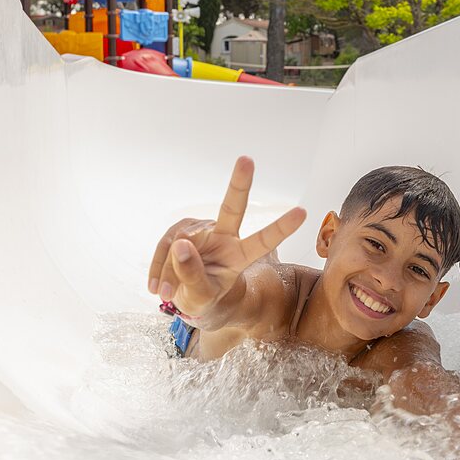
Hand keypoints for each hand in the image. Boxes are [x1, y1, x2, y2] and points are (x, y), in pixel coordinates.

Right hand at [147, 156, 305, 319]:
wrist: (187, 298)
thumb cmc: (203, 298)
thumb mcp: (200, 298)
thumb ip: (193, 276)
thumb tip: (181, 245)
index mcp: (239, 256)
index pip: (262, 241)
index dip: (281, 228)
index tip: (302, 212)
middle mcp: (224, 236)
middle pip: (232, 207)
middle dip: (239, 182)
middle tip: (246, 160)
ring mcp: (201, 231)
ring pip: (179, 246)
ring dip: (169, 273)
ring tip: (168, 295)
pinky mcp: (179, 230)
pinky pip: (164, 247)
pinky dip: (158, 269)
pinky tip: (158, 286)